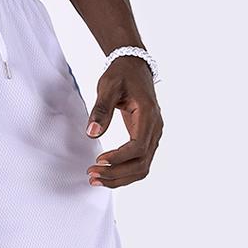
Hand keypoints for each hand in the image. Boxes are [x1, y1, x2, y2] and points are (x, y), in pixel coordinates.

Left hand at [85, 59, 162, 188]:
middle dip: (116, 174)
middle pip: (141, 164)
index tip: (98, 160)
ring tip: (96, 179)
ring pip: (142, 168)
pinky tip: (106, 173)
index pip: (138, 148)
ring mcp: (153, 136)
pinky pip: (139, 163)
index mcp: (148, 116)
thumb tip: (92, 134)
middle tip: (92, 175)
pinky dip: (123, 173)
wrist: (134, 67)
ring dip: (119, 178)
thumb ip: (101, 110)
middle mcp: (155, 129)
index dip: (118, 158)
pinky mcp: (147, 139)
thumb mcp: (108, 87)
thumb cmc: (121, 74)